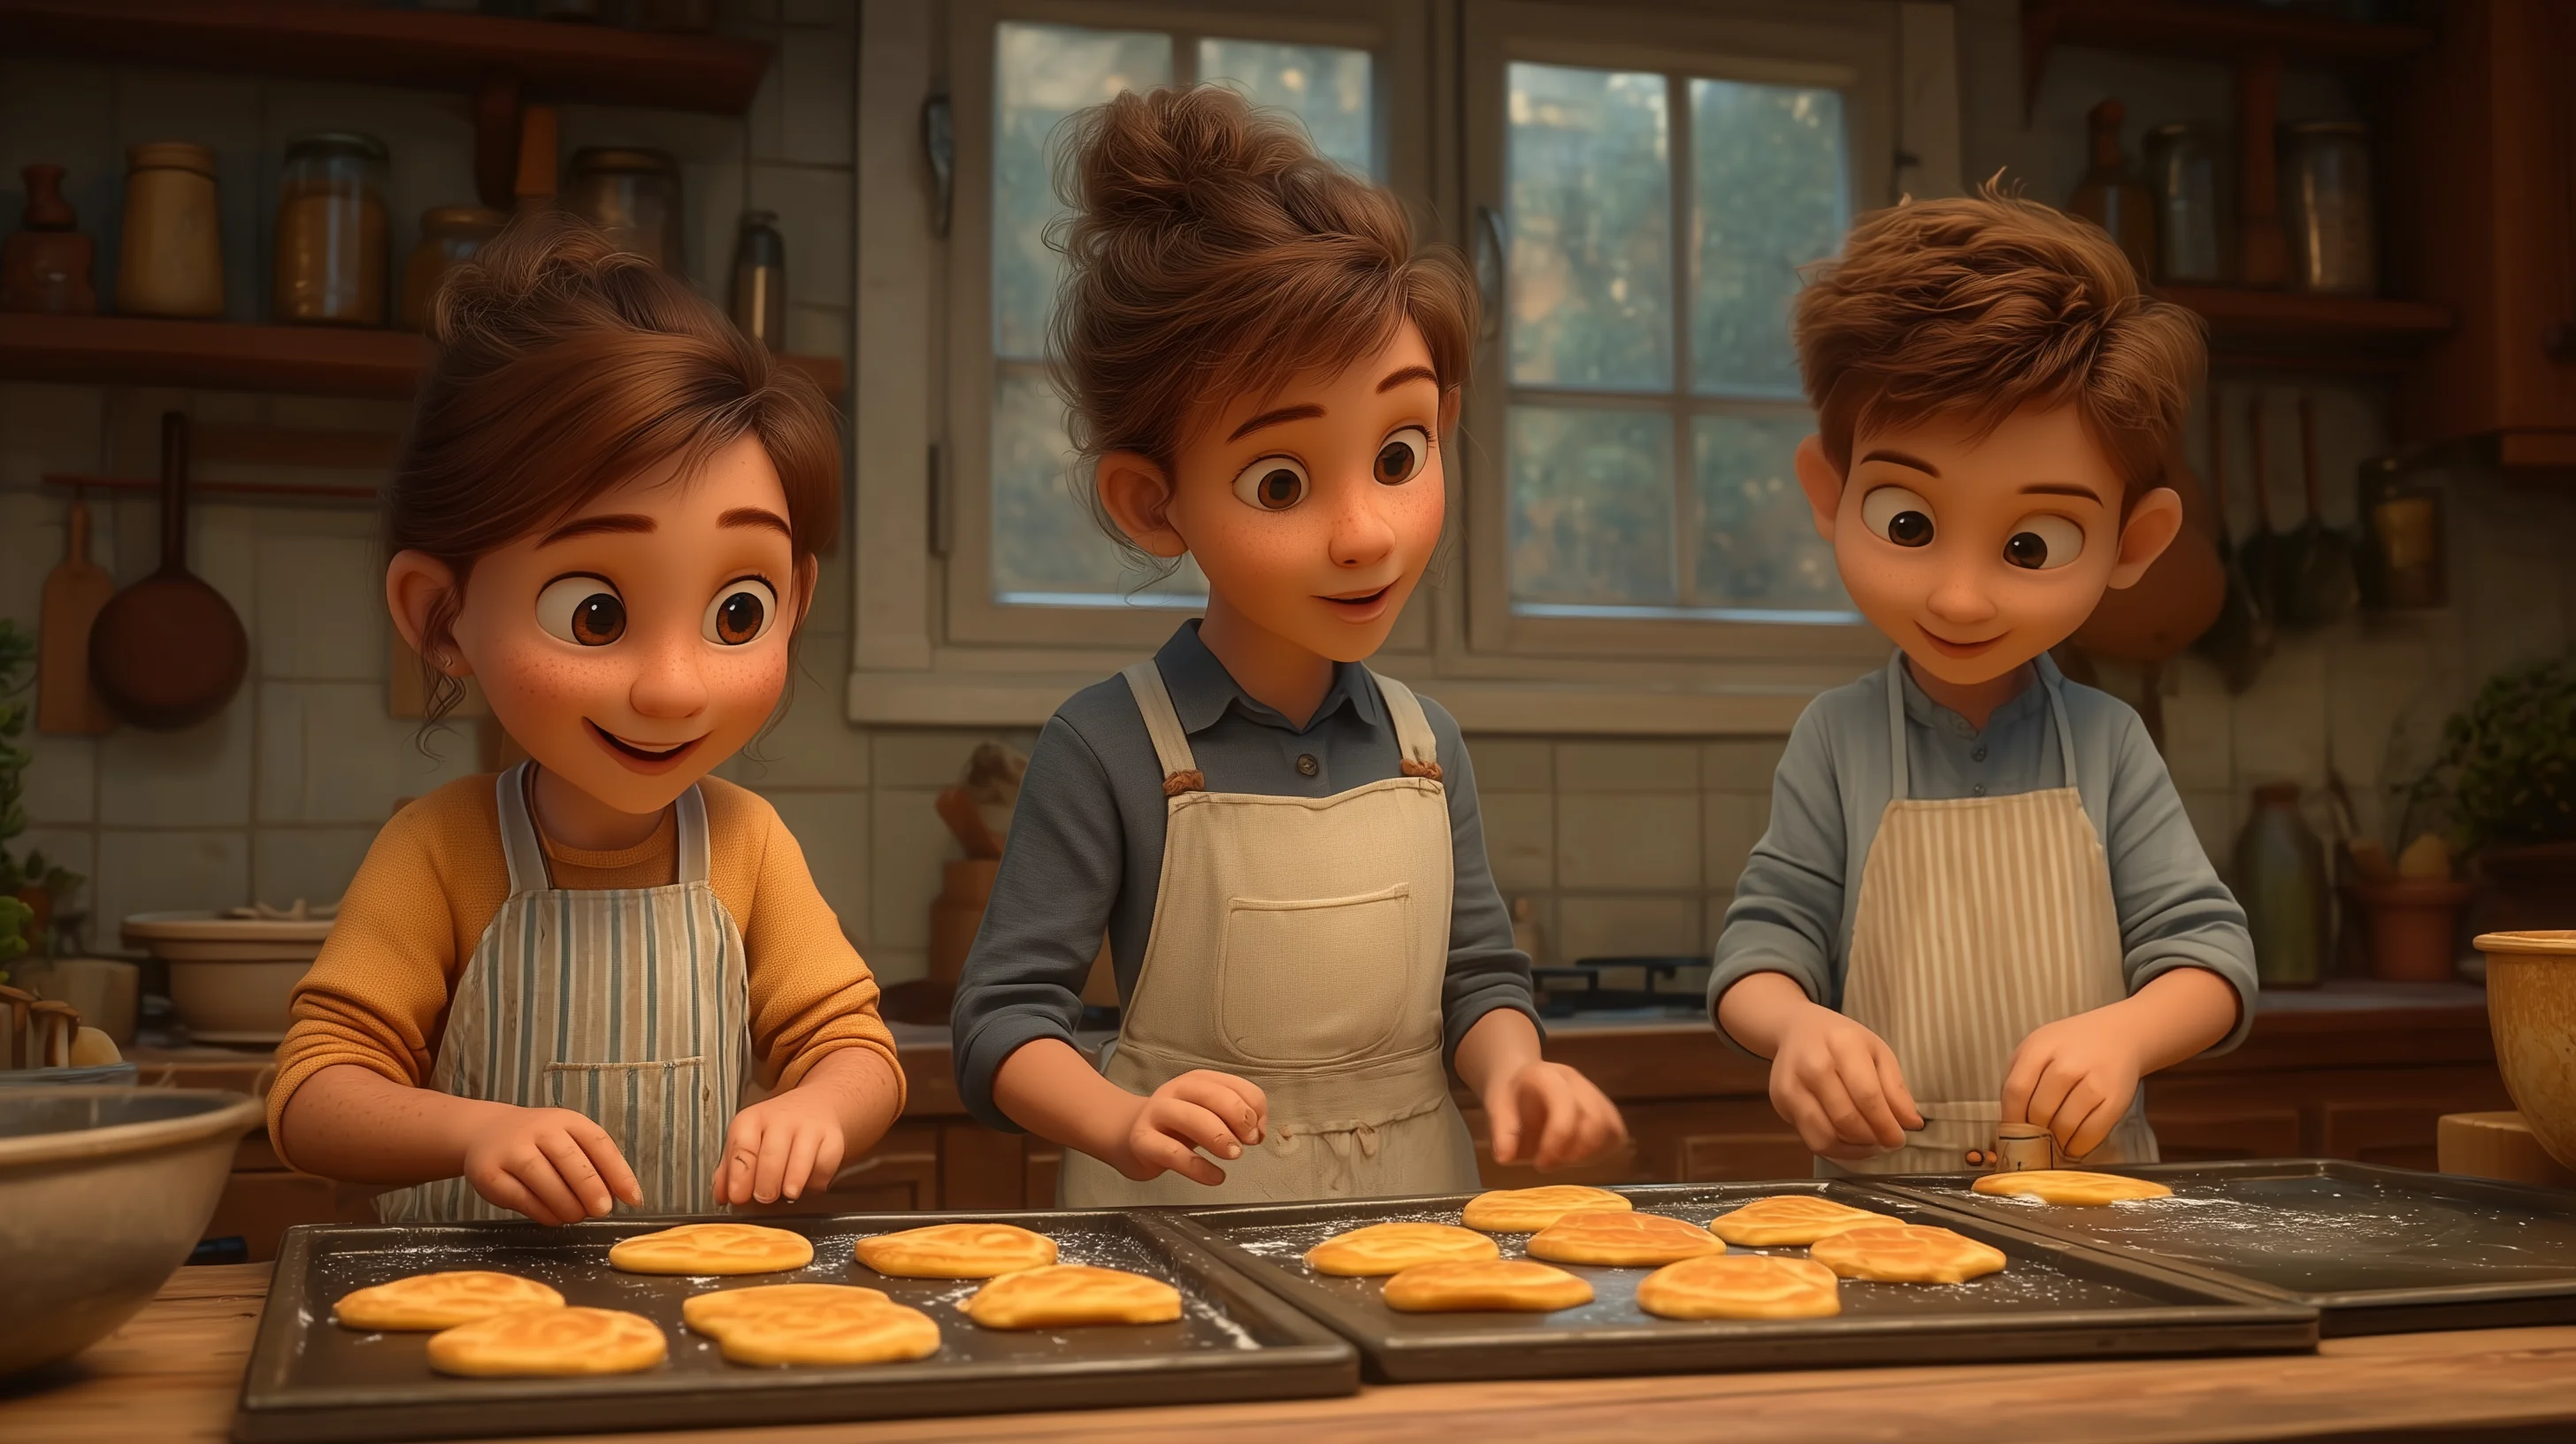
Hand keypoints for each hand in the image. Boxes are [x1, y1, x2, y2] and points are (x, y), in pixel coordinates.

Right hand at [461, 1105, 642, 1224]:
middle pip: (571, 1160)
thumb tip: (627, 1195)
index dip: (619, 1173)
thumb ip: (596, 1163)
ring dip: (568, 1206)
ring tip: (578, 1216)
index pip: (599, 1143)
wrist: (485, 1132)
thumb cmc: (539, 1141)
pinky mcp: (490, 1174)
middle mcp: (539, 1130)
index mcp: (566, 1120)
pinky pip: (522, 1199)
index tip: (634, 1199)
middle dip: (591, 1190)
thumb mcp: (569, 1139)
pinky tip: (555, 1218)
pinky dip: (544, 1213)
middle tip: (602, 1210)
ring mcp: (512, 1151)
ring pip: (545, 1181)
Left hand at [713, 1088, 849, 1205]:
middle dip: (766, 1185)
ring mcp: (809, 1127)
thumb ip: (731, 1168)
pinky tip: (807, 1184)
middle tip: (764, 1198)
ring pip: (800, 1161)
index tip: (738, 1196)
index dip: (739, 1176)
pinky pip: (824, 1166)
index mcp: (752, 1120)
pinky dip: (816, 1182)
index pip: (742, 1147)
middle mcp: (781, 1119)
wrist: (816, 1106)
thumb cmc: (775, 1130)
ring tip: (786, 1193)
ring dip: (791, 1184)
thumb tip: (721, 1196)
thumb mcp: (747, 1140)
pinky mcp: (833, 1138)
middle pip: (771, 1156)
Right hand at [1114, 1069, 1267, 1185]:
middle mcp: (1177, 1090)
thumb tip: (1259, 1131)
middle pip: (1215, 1096)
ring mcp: (1157, 1113)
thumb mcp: (1208, 1114)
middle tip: (1248, 1143)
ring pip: (1193, 1119)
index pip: (1236, 1085)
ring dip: (1220, 1138)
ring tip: (1235, 1155)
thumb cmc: (1177, 1125)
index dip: (1255, 1109)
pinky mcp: (1142, 1141)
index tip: (1258, 1132)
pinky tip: (1216, 1177)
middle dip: (1239, 1119)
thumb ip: (1236, 1117)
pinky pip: (1174, 1153)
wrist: (1127, 1134)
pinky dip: (1200, 1168)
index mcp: (1198, 1080)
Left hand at [1483, 1060, 1626, 1170]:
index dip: (1557, 1139)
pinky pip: (1616, 1134)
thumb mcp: (1496, 1108)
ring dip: (1589, 1154)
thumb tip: (1505, 1158)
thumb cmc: (1512, 1098)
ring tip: (1563, 1161)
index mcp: (1546, 1075)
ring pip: (1609, 1127)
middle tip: (1550, 1165)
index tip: (1540, 1163)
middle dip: (1575, 1152)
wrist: (1525, 1083)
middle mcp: (1576, 1080)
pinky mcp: (1608, 1110)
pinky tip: (1578, 1157)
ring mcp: (1595, 1093)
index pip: (1565, 1104)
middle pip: (1594, 1118)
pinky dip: (1601, 1152)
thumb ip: (1501, 1132)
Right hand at [1768, 1004, 1922, 1159]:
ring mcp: (1792, 1085)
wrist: (1796, 1029)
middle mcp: (1813, 1064)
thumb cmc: (1842, 1041)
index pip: (1868, 1095)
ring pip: (1827, 1135)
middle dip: (1873, 1138)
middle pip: (1847, 1118)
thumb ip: (1896, 1087)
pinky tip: (1849, 1143)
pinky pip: (1812, 1139)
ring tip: (1870, 1144)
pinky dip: (1835, 1149)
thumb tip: (1912, 1124)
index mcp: (1842, 1045)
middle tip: (1887, 1142)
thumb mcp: (1877, 1051)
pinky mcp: (1780, 1103)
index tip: (1899, 1139)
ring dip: (1854, 1149)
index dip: (1886, 1124)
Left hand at [2003, 1009, 2143, 1159]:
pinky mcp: (2116, 1100)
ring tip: (2054, 1143)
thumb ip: (2020, 1076)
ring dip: (2056, 1142)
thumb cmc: (2071, 1045)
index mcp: (2040, 1048)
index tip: (2011, 1134)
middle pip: (2039, 1112)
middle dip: (2034, 1132)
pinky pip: (2091, 1133)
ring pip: (2064, 1126)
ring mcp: (2093, 1083)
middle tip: (2035, 1141)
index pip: (2016, 1091)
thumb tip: (2011, 1120)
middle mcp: (2067, 1065)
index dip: (2011, 1118)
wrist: (2119, 1034)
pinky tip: (2073, 1145)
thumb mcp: (2037, 1047)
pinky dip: (2078, 1146)